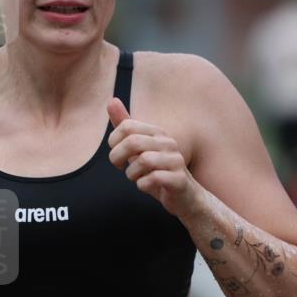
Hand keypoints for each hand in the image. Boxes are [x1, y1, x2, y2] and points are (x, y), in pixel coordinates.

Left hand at [106, 98, 201, 218]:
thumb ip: (125, 126)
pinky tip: (146, 186)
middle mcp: (168, 143)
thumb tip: (111, 100)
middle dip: (117, 158)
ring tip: (136, 177)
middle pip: (132, 142)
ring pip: (143, 161)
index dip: (113, 142)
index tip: (116, 154)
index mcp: (156, 133)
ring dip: (131, 173)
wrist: (185, 197)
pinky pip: (153, 178)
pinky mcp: (179, 180)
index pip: (126, 126)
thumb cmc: (157, 171)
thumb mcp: (138, 148)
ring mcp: (176, 161)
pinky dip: (143, 185)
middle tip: (120, 168)